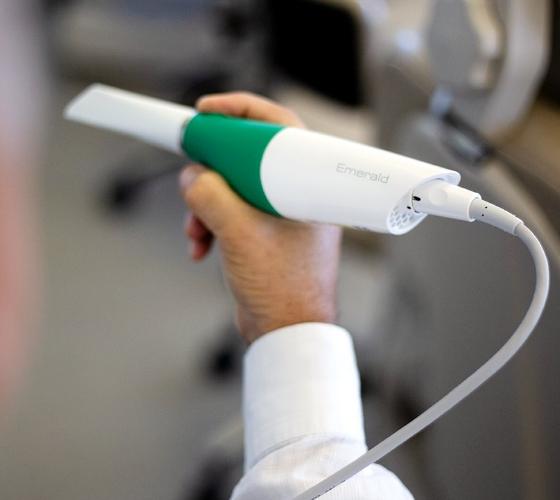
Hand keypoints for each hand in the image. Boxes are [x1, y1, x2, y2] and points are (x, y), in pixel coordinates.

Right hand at [180, 92, 341, 343]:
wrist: (285, 333)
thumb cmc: (280, 286)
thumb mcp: (237, 232)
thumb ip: (209, 194)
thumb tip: (192, 175)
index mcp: (306, 184)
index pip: (276, 126)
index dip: (238, 111)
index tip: (205, 111)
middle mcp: (296, 195)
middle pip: (246, 159)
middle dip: (211, 172)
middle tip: (190, 177)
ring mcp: (281, 215)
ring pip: (232, 188)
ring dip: (205, 206)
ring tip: (196, 234)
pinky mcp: (266, 234)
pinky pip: (231, 214)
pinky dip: (211, 225)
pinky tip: (200, 248)